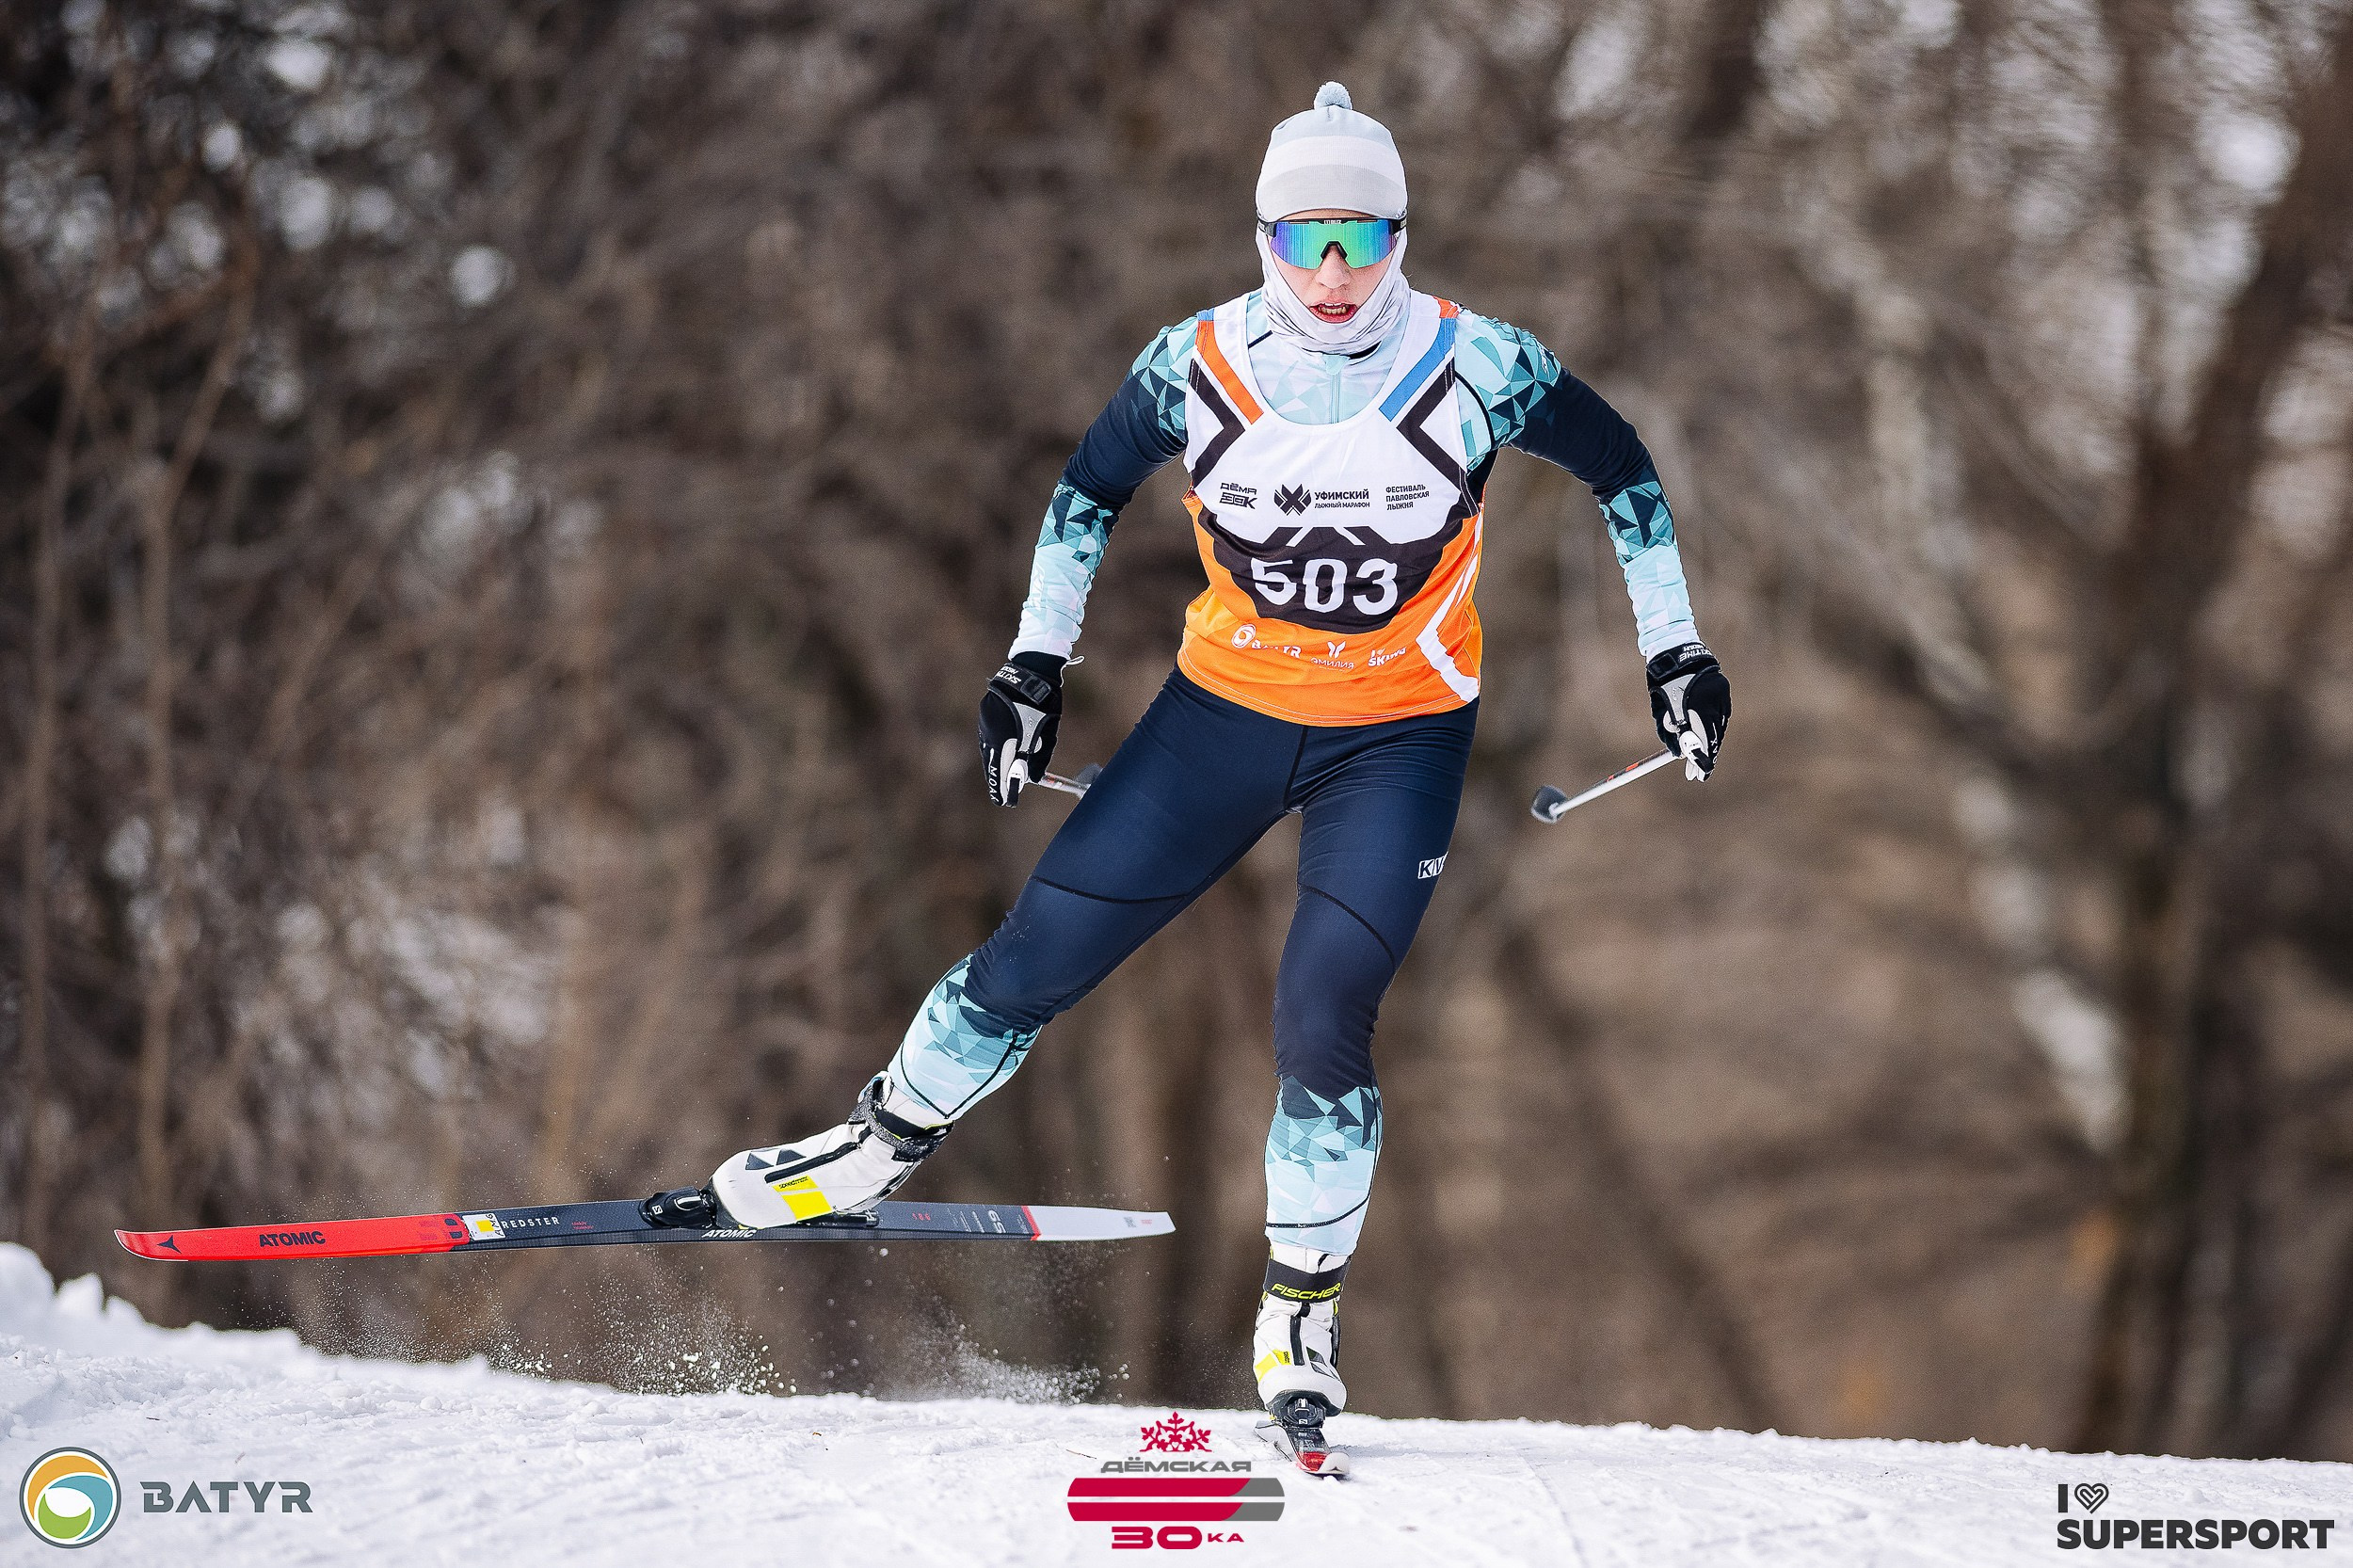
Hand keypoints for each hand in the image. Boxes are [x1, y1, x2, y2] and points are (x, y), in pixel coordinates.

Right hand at [978, 652, 1064, 804]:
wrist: (1031, 671)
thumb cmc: (1045, 703)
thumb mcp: (1047, 733)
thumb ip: (1038, 756)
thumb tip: (1030, 777)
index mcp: (1008, 736)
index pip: (1006, 769)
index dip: (1007, 787)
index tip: (1008, 802)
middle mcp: (992, 731)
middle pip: (993, 763)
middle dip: (998, 781)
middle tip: (1001, 796)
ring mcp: (985, 722)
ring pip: (988, 751)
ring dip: (994, 767)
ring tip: (998, 782)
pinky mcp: (984, 715)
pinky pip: (987, 739)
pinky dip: (993, 751)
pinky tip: (996, 759)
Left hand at [1646, 642, 1729, 778]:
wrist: (1676, 650)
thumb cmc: (1663, 681)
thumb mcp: (1662, 709)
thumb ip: (1671, 731)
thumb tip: (1679, 754)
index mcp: (1696, 706)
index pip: (1702, 741)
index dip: (1700, 760)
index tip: (1698, 776)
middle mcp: (1713, 702)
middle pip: (1713, 737)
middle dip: (1704, 756)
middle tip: (1696, 774)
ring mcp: (1721, 696)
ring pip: (1719, 728)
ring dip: (1710, 743)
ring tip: (1701, 758)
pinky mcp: (1724, 691)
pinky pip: (1721, 716)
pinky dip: (1714, 728)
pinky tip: (1707, 737)